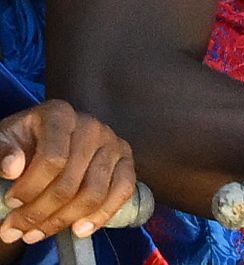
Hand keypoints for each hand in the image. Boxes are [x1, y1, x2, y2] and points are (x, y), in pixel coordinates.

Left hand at [0, 101, 133, 243]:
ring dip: (63, 220)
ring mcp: (112, 143)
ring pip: (94, 193)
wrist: (43, 142)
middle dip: (40, 212)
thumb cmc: (22, 143)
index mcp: (60, 115)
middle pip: (71, 181)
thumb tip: (12, 168)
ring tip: (36, 234)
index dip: (30, 188)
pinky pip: (123, 191)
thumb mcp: (3, 141)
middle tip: (15, 230)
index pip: (52, 158)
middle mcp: (91, 126)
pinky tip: (79, 229)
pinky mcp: (126, 161)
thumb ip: (2, 151)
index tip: (10, 203)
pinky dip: (102, 215)